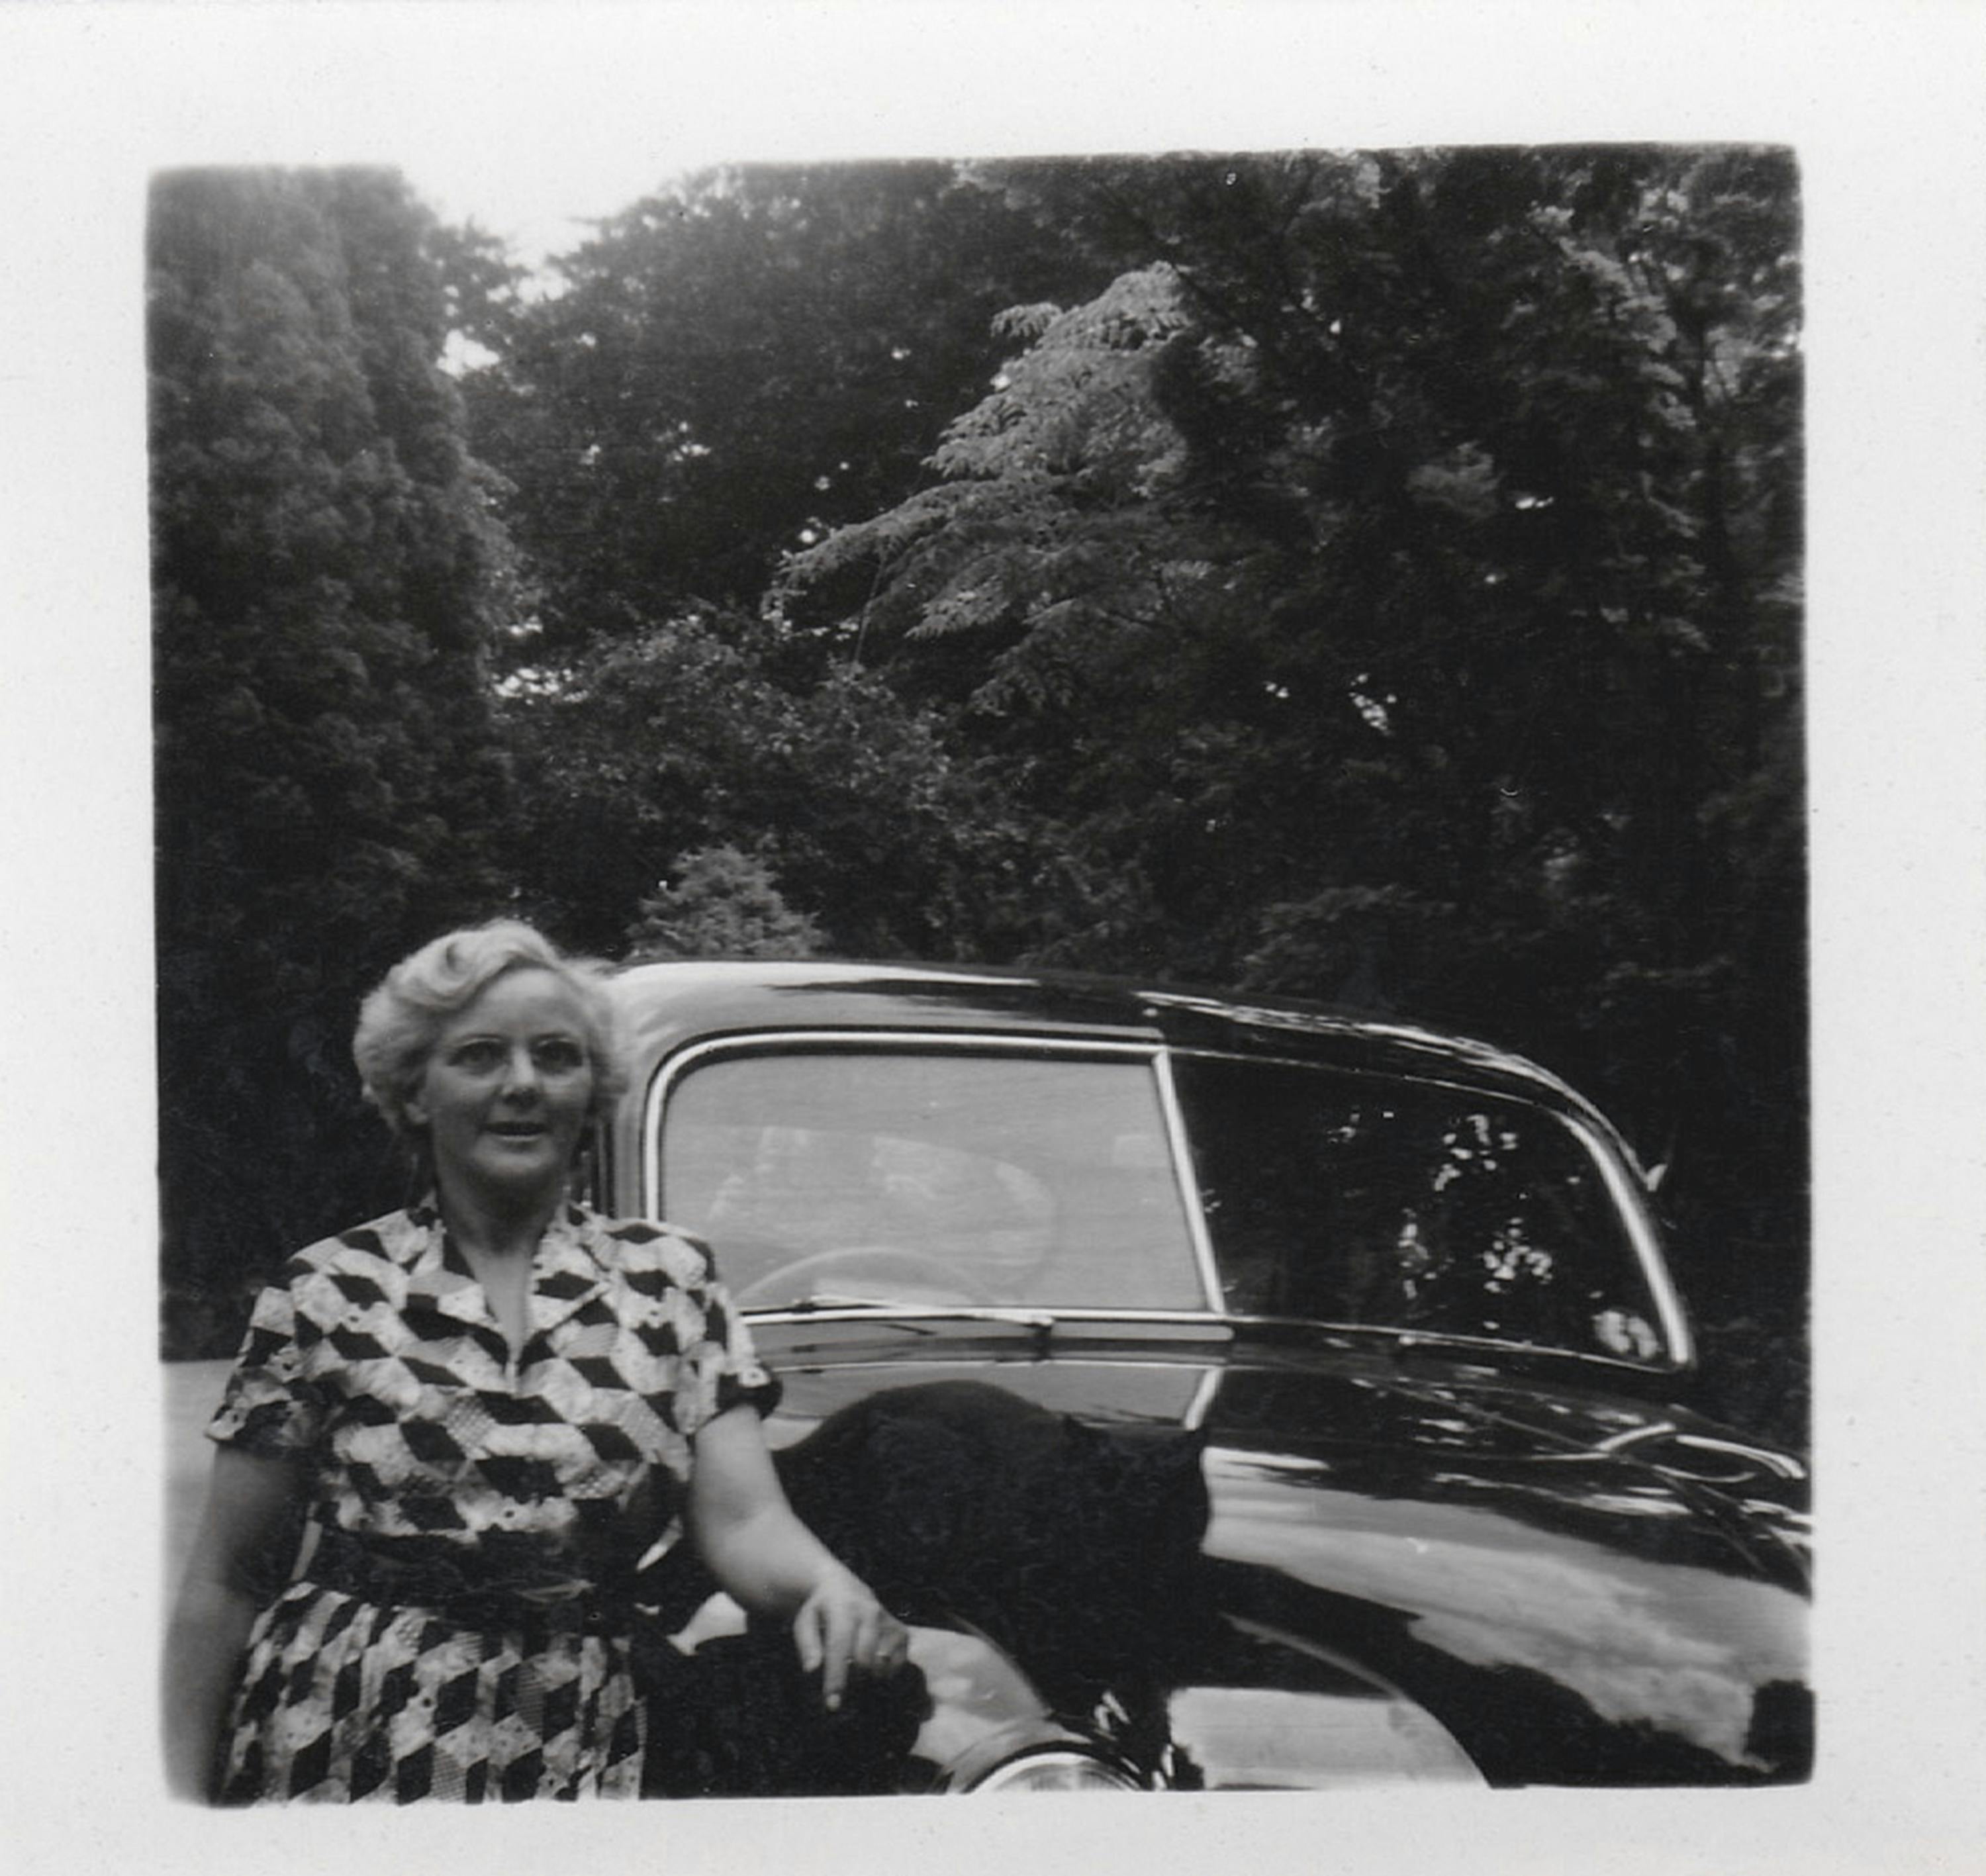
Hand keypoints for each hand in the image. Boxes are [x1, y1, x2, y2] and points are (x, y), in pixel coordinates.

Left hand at [792, 1565, 909, 1710]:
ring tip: (855, 1675)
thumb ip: (807, 1644)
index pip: (841, 1647)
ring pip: (883, 1662)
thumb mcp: (805, 1621)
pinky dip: (887, 1671)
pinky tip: (872, 1668)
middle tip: (842, 1686)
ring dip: (869, 1676)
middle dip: (852, 1680)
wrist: (841, 1586)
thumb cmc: (819, 1609)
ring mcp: (888, 1620)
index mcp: (844, 1608)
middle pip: (865, 1659)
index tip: (832, 1705)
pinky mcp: (900, 1630)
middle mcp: (870, 1611)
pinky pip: (899, 1661)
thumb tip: (812, 1669)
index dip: (836, 1678)